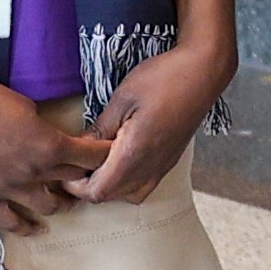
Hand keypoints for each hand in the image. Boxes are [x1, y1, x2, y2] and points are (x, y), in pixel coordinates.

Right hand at [0, 67, 109, 232]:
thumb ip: (45, 128)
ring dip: (62, 203)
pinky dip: (27, 227)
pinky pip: (12, 222)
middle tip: (89, 177)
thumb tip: (53, 139)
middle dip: (85, 178)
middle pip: (74, 181)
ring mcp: (10, 189)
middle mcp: (35, 171)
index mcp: (50, 145)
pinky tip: (37, 228)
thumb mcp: (26, 106)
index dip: (105, 157)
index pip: (92, 158)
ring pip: (50, 206)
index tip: (111, 157)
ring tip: (66, 201)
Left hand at [71, 36, 234, 204]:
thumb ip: (100, 128)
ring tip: (96, 162)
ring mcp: (163, 166)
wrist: (203, 72)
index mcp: (135, 154)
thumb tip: (80, 148)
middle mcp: (150, 167)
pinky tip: (119, 159)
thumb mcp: (122, 98)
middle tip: (74, 162)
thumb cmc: (164, 79)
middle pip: (110, 197)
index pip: (97, 192)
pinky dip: (126, 181)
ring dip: (108, 185)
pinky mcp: (170, 160)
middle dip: (87, 186)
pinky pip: (144, 185)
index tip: (66, 165)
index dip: (76, 185)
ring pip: (128, 195)